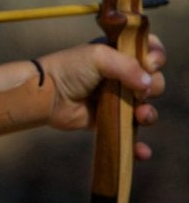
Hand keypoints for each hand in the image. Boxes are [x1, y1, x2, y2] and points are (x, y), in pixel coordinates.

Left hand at [41, 35, 165, 158]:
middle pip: (154, 81)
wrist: (46, 95)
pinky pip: (131, 133)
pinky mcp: (110, 120)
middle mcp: (121, 75)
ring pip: (146, 107)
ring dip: (149, 113)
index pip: (150, 51)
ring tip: (140, 115)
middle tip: (139, 92)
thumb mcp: (98, 57)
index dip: (156, 57)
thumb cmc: (69, 70)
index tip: (151, 63)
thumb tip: (148, 85)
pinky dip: (138, 144)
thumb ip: (128, 66)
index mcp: (119, 54)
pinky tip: (141, 151)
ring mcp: (117, 99)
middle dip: (154, 87)